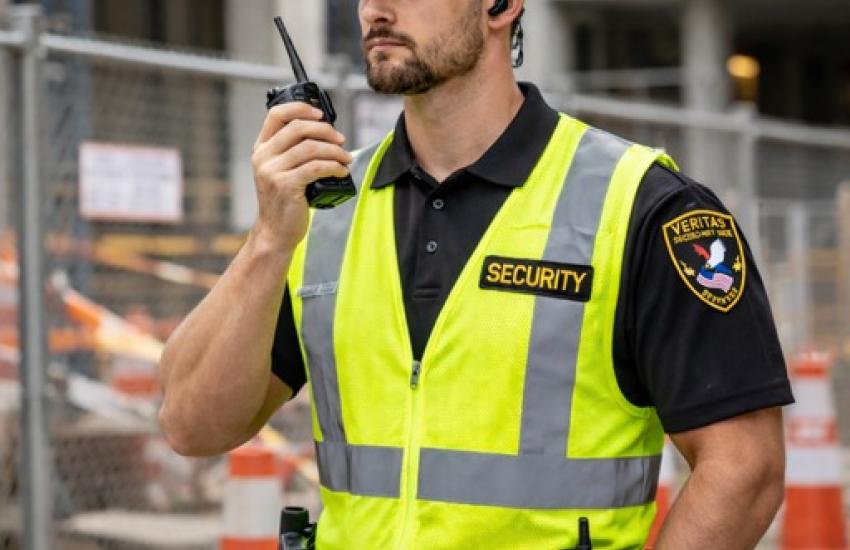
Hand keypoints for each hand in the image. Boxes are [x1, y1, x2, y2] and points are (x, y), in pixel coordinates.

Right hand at [250, 102, 352, 250]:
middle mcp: (264, 157)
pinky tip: (341, 171)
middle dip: (326, 131)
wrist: (275, 232)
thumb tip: (324, 134)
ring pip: (311, 148)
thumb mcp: (279, 171)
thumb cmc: (283, 202)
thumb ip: (292, 152)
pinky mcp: (286, 186)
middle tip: (340, 140)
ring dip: (335, 151)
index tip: (320, 114)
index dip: (300, 108)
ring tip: (346, 158)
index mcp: (261, 149)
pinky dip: (334, 167)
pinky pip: (316, 168)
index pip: (276, 114)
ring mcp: (273, 172)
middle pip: (298, 128)